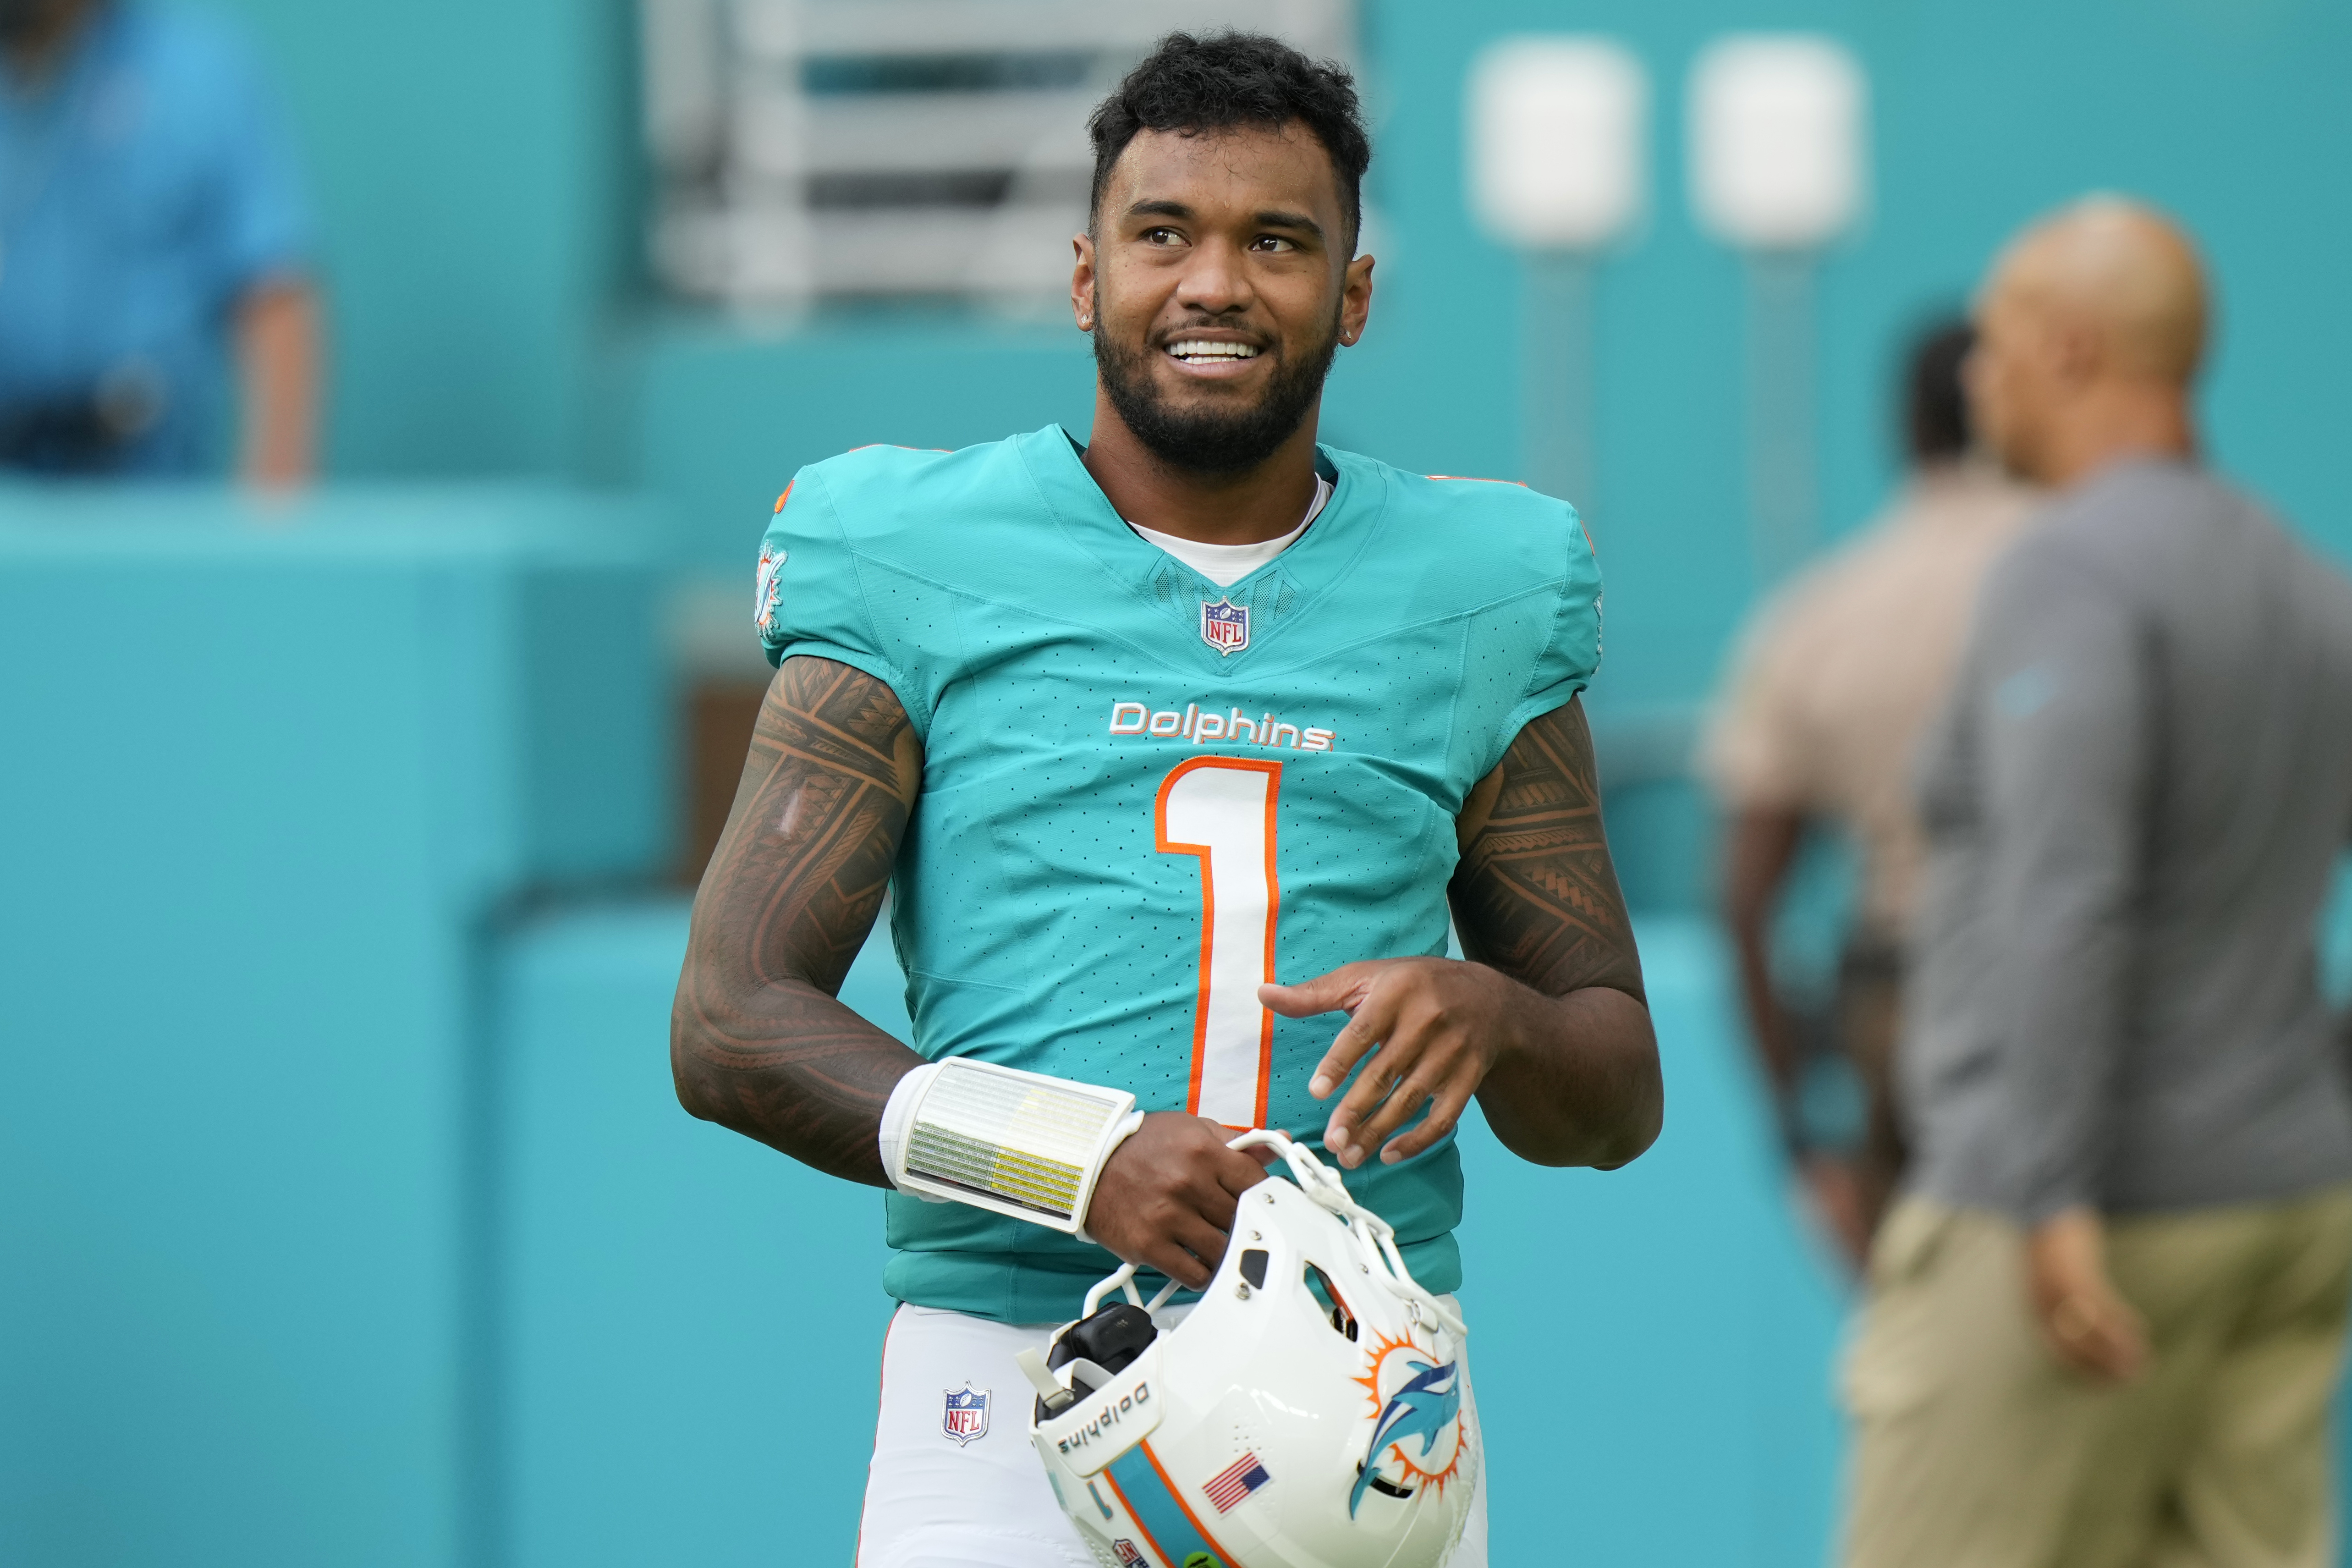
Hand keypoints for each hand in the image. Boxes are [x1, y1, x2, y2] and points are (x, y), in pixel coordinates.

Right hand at [1082, 1113, 1273, 1289]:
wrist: (1087, 1165)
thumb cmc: (1140, 1146)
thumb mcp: (1189, 1130)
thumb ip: (1234, 1141)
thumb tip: (1275, 1146)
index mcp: (1202, 1152)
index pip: (1254, 1183)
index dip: (1263, 1197)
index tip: (1262, 1205)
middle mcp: (1187, 1184)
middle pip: (1241, 1218)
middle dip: (1245, 1225)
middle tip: (1242, 1227)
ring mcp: (1168, 1217)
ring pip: (1222, 1250)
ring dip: (1227, 1253)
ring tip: (1223, 1247)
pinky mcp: (1149, 1245)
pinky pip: (1194, 1274)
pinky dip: (1203, 1273)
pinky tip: (1201, 1263)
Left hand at [1259, 957, 1528, 1169]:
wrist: (1487, 998)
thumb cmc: (1413, 986)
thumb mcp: (1365, 978)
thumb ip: (1314, 993)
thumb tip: (1263, 994)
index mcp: (1397, 992)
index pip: (1362, 1033)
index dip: (1339, 1064)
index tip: (1317, 1092)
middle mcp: (1428, 1020)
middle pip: (1386, 1073)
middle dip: (1356, 1111)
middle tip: (1331, 1141)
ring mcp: (1452, 1052)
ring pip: (1411, 1100)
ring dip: (1379, 1132)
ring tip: (1349, 1155)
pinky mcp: (1469, 1078)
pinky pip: (1444, 1117)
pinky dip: (1418, 1141)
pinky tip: (1390, 1155)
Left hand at [2026, 1206, 2148, 1382]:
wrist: (2044, 1204)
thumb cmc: (2054, 1245)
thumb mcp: (2052, 1278)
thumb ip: (2065, 1304)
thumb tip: (2087, 1330)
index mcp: (2036, 1306)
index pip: (2059, 1351)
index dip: (2086, 1370)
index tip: (2109, 1383)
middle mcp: (2042, 1301)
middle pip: (2073, 1346)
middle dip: (2103, 1366)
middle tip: (2131, 1379)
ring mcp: (2057, 1287)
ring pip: (2089, 1330)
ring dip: (2117, 1349)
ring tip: (2142, 1362)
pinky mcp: (2073, 1271)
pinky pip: (2099, 1304)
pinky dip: (2119, 1320)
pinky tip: (2139, 1330)